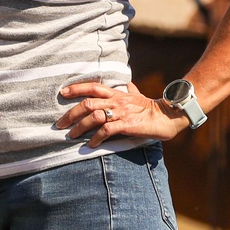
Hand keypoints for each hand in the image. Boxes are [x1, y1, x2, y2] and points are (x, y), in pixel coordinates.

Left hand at [55, 81, 186, 147]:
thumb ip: (130, 90)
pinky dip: (96, 138)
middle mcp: (116, 101)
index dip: (76, 88)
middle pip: (87, 103)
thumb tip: (128, 83)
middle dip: (71, 114)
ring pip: (94, 117)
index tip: (62, 92)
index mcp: (117, 93)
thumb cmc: (151, 107)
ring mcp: (121, 113)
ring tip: (71, 135)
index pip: (92, 86)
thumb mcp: (138, 95)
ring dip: (80, 127)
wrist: (168, 116)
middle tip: (60, 124)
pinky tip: (90, 145)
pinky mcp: (127, 125)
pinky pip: (107, 130)